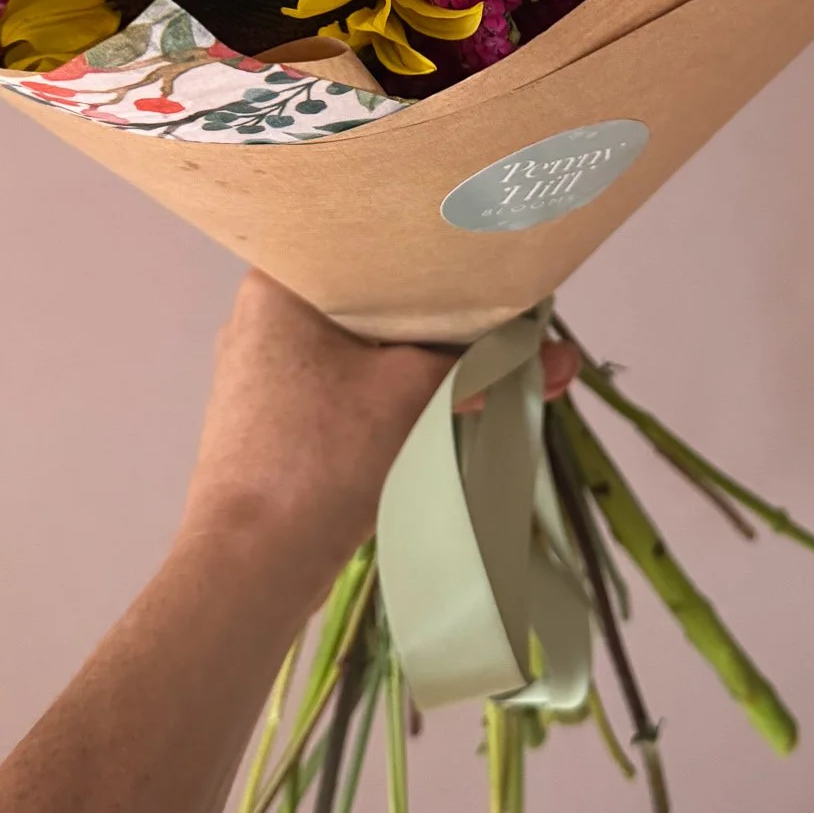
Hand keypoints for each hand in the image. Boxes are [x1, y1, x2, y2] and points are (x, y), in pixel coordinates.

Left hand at [179, 272, 577, 585]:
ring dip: (422, 361)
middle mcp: (264, 316)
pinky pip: (349, 387)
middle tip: (508, 316)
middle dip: (442, 318)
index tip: (494, 260)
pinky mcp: (277, 421)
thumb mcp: (414, 394)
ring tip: (490, 360)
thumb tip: (563, 359)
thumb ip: (486, 365)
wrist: (250, 566)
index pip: (375, 246)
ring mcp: (266, 373)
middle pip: (374, 300)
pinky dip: (394, 394)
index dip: (440, 256)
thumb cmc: (320, 458)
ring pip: (365, 348)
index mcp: (281, 283)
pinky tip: (443, 401)